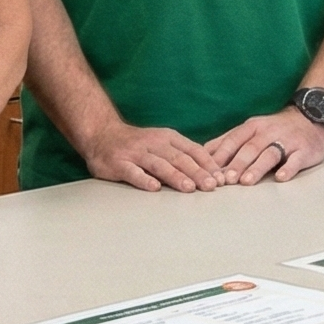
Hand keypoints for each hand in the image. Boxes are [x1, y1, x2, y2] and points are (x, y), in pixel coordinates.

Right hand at [82, 119, 225, 192]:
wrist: (102, 134)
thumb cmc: (138, 143)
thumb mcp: (162, 142)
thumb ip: (182, 154)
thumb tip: (210, 171)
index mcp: (168, 137)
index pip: (193, 150)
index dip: (208, 164)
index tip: (221, 177)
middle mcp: (154, 143)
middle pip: (179, 158)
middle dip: (197, 172)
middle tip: (212, 186)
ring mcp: (136, 153)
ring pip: (159, 164)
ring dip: (176, 176)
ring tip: (190, 188)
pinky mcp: (119, 163)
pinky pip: (133, 172)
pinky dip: (144, 179)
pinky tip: (154, 188)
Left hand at [207, 106, 323, 185]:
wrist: (310, 118)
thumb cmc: (274, 129)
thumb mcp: (250, 129)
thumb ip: (227, 141)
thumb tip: (201, 155)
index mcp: (253, 127)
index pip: (234, 140)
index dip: (221, 155)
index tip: (209, 172)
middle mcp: (269, 132)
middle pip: (250, 148)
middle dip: (237, 163)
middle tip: (225, 179)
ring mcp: (287, 140)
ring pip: (270, 153)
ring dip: (257, 167)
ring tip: (247, 181)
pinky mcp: (304, 150)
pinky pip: (296, 160)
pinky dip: (289, 168)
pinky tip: (281, 177)